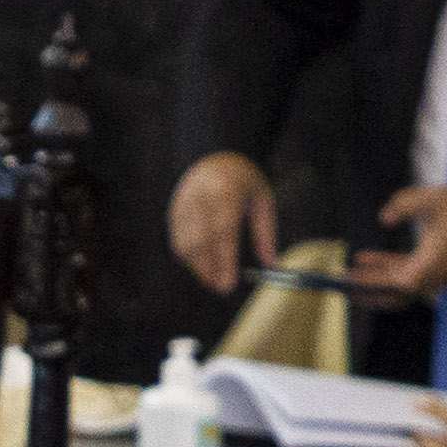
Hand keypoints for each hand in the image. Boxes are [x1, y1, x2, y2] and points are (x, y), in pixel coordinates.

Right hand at [169, 152, 279, 297]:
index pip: (222, 233)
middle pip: (199, 243)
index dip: (223, 261)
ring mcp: (183, 205)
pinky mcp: (173, 212)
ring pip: (185, 246)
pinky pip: (178, 242)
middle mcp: (200, 198)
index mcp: (226, 192)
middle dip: (208, 270)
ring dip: (198, 267)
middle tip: (221, 288)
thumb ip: (266, 235)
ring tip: (212, 279)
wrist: (214, 158)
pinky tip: (200, 265)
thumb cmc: (243, 183)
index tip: (228, 285)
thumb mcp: (262, 203)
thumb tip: (273, 266)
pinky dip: (188, 258)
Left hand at [351, 185, 446, 299]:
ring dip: (373, 280)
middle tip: (341, 285)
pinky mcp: (433, 274)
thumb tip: (384, 219)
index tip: (352, 281)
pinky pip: (404, 278)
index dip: (372, 285)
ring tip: (350, 269)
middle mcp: (430, 278)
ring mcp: (432, 278)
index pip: (396, 285)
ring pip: (396, 287)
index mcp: (430, 266)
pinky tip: (368, 259)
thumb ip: (405, 202)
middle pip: (392, 293)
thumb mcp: (435, 198)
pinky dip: (386, 271)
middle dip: (366, 290)